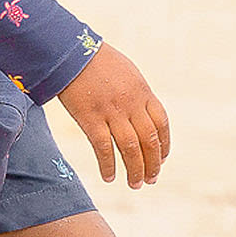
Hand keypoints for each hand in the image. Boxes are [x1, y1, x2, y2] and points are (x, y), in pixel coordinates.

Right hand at [56, 45, 169, 188]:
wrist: (71, 52)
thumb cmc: (98, 61)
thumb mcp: (128, 73)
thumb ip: (137, 94)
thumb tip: (144, 113)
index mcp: (143, 92)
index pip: (162, 124)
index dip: (164, 145)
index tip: (161, 160)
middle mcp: (131, 104)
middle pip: (149, 140)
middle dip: (152, 164)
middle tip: (151, 180)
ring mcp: (112, 112)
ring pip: (130, 148)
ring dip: (135, 170)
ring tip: (134, 184)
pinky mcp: (90, 118)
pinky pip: (103, 148)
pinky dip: (108, 165)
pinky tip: (109, 177)